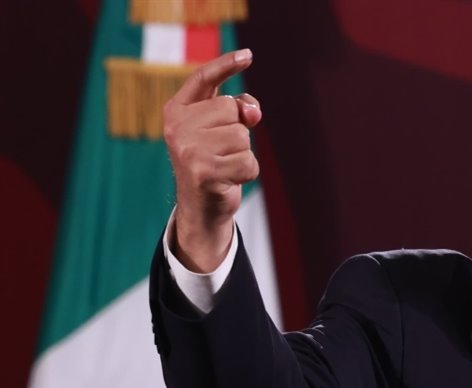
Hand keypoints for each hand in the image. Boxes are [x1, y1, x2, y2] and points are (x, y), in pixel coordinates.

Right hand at [163, 49, 261, 271]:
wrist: (201, 206)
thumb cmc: (214, 161)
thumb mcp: (223, 130)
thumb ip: (239, 110)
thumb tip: (251, 111)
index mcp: (176, 111)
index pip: (203, 79)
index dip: (226, 65)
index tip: (248, 55)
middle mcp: (177, 128)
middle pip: (230, 110)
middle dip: (237, 130)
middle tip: (221, 150)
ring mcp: (188, 150)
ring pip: (242, 137)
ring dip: (243, 154)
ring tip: (224, 165)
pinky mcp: (204, 173)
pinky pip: (248, 162)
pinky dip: (247, 172)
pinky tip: (230, 179)